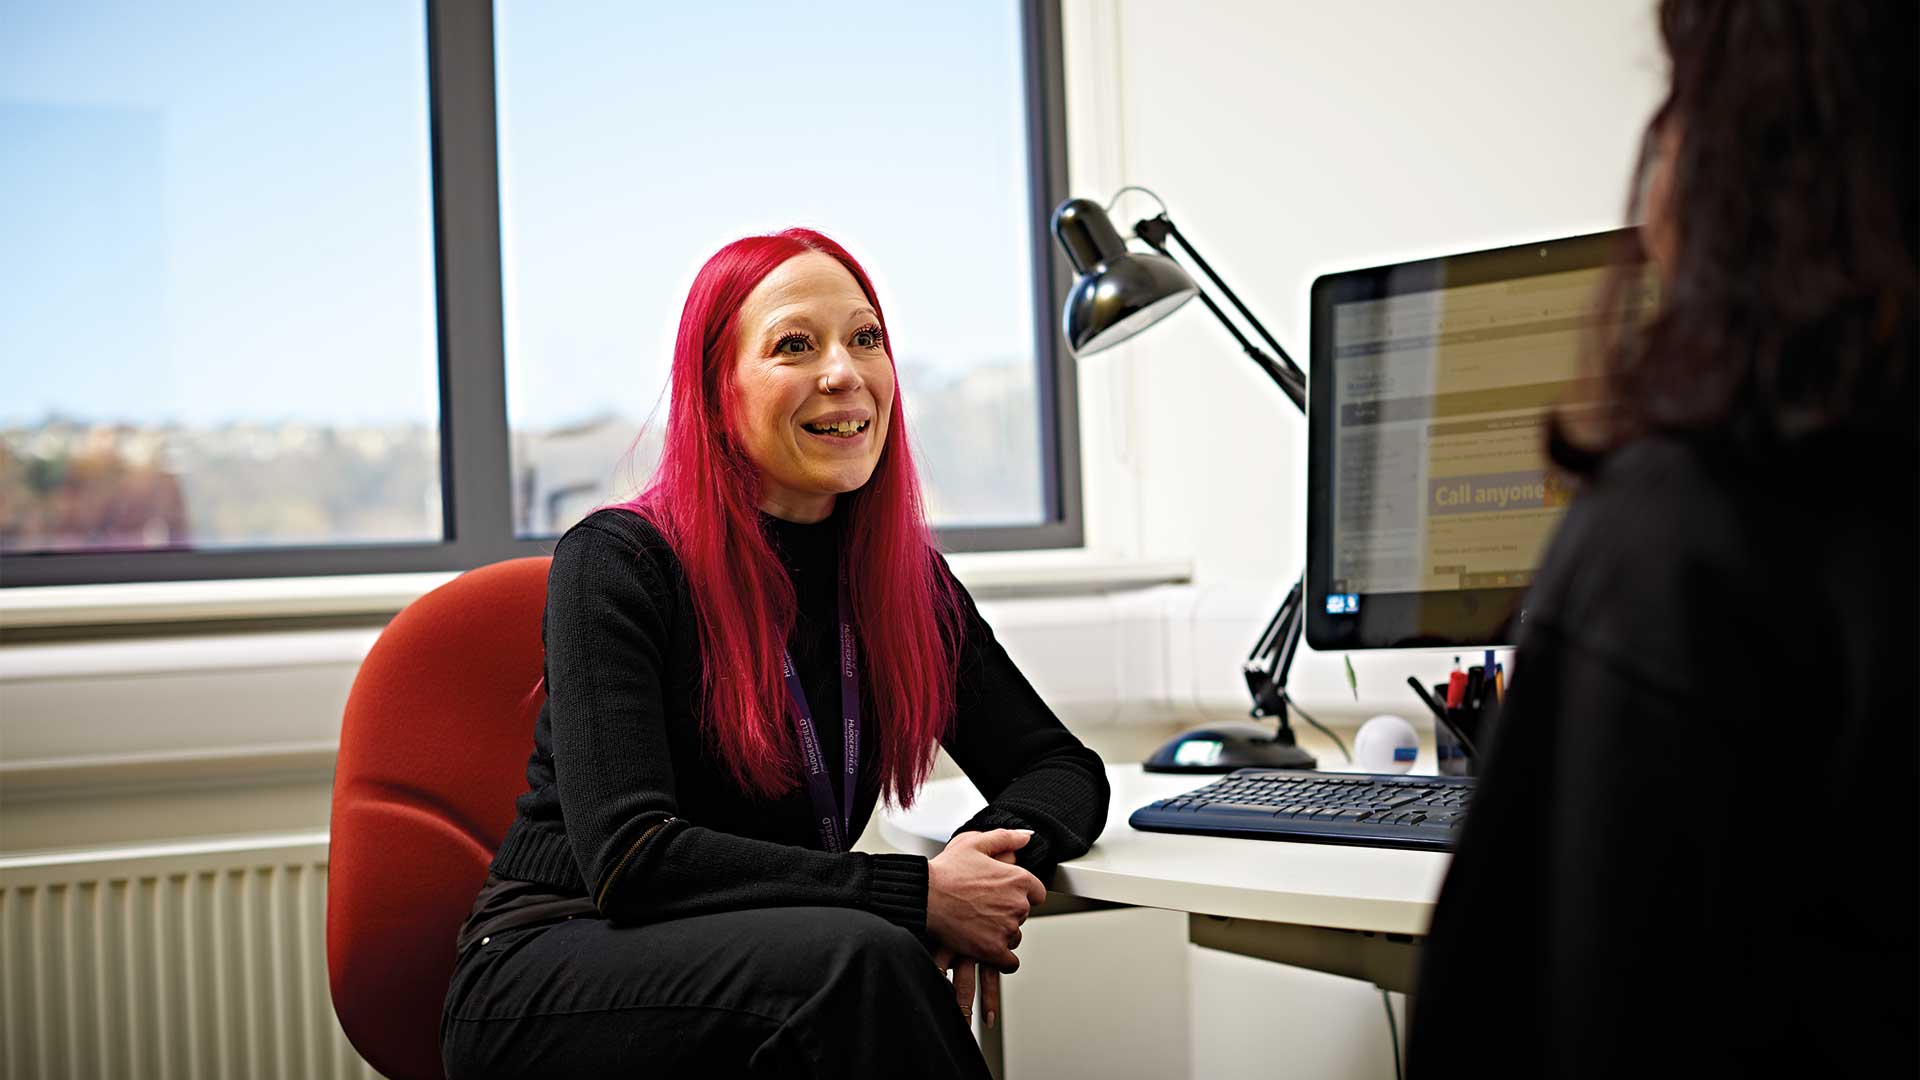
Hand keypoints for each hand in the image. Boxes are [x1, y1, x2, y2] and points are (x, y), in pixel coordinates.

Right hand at [927, 846, 1019, 1028]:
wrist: (923, 897)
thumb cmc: (945, 870)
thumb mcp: (974, 843)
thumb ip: (1005, 838)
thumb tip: (1027, 837)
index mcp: (1018, 879)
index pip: (1037, 892)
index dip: (1020, 893)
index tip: (1004, 895)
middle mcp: (1017, 905)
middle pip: (1023, 914)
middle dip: (1007, 912)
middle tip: (984, 908)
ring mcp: (1006, 929)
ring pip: (1015, 936)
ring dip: (1001, 933)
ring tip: (979, 925)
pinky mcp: (993, 950)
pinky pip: (1010, 962)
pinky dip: (1001, 959)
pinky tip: (989, 951)